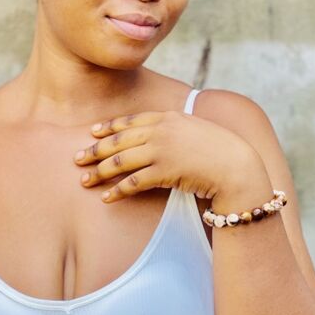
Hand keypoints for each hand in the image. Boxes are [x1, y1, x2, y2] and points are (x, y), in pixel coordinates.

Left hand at [73, 109, 257, 202]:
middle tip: (77, 159)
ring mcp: (162, 150)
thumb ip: (175, 129)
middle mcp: (161, 130)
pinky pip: (134, 182)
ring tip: (84, 180)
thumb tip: (161, 136)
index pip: (131, 121)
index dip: (109, 127)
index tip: (93, 132)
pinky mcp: (164, 171)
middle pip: (119, 140)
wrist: (237, 165)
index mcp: (168, 117)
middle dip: (95, 150)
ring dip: (99, 172)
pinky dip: (117, 190)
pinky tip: (107, 197)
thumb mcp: (195, 130)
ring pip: (121, 161)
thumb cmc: (220, 151)